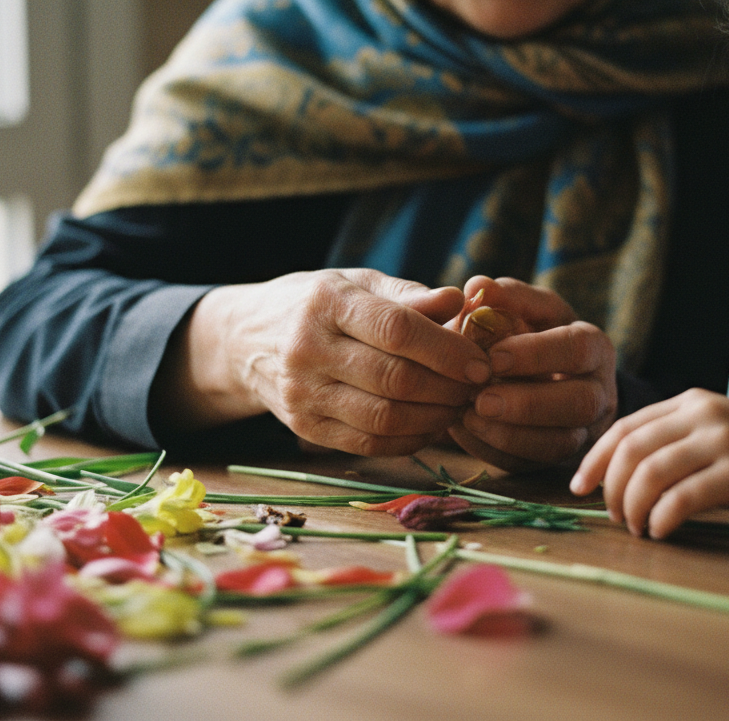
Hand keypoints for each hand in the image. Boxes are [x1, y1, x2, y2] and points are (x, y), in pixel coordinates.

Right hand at [170, 268, 492, 456]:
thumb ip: (410, 295)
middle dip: (449, 387)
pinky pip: (368, 444)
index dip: (446, 349)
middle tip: (479, 386)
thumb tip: (460, 301)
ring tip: (460, 404)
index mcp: (328, 303)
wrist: (247, 339)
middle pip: (394, 379)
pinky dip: (409, 439)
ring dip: (435, 417)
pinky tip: (431, 424)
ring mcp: (303, 394)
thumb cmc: (320, 303)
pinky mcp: (305, 428)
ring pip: (383, 418)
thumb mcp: (360, 283)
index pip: (396, 330)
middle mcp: (309, 350)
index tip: (481, 361)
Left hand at [445, 277, 617, 471]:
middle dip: (527, 403)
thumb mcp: (525, 307)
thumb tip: (476, 287)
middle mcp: (599, 391)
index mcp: (594, 346)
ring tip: (467, 416)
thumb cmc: (530, 330)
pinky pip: (532, 464)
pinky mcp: (557, 459)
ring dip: (510, 434)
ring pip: (559, 443)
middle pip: (578, 403)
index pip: (576, 349)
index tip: (493, 356)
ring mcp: (583, 431)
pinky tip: (465, 431)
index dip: (537, 354)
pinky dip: (496, 450)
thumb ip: (505, 296)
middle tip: (480, 398)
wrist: (539, 372)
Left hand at [570, 389, 728, 537]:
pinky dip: (663, 517)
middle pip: (631, 449)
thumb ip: (672, 444)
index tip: (579, 486)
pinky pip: (685, 496)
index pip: (624, 426)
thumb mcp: (712, 434)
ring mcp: (722, 440)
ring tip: (637, 527)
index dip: (595, 458)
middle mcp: (701, 414)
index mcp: (688, 402)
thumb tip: (616, 478)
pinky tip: (660, 531)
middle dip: (612, 487)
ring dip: (634, 506)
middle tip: (614, 516)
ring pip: (651, 472)